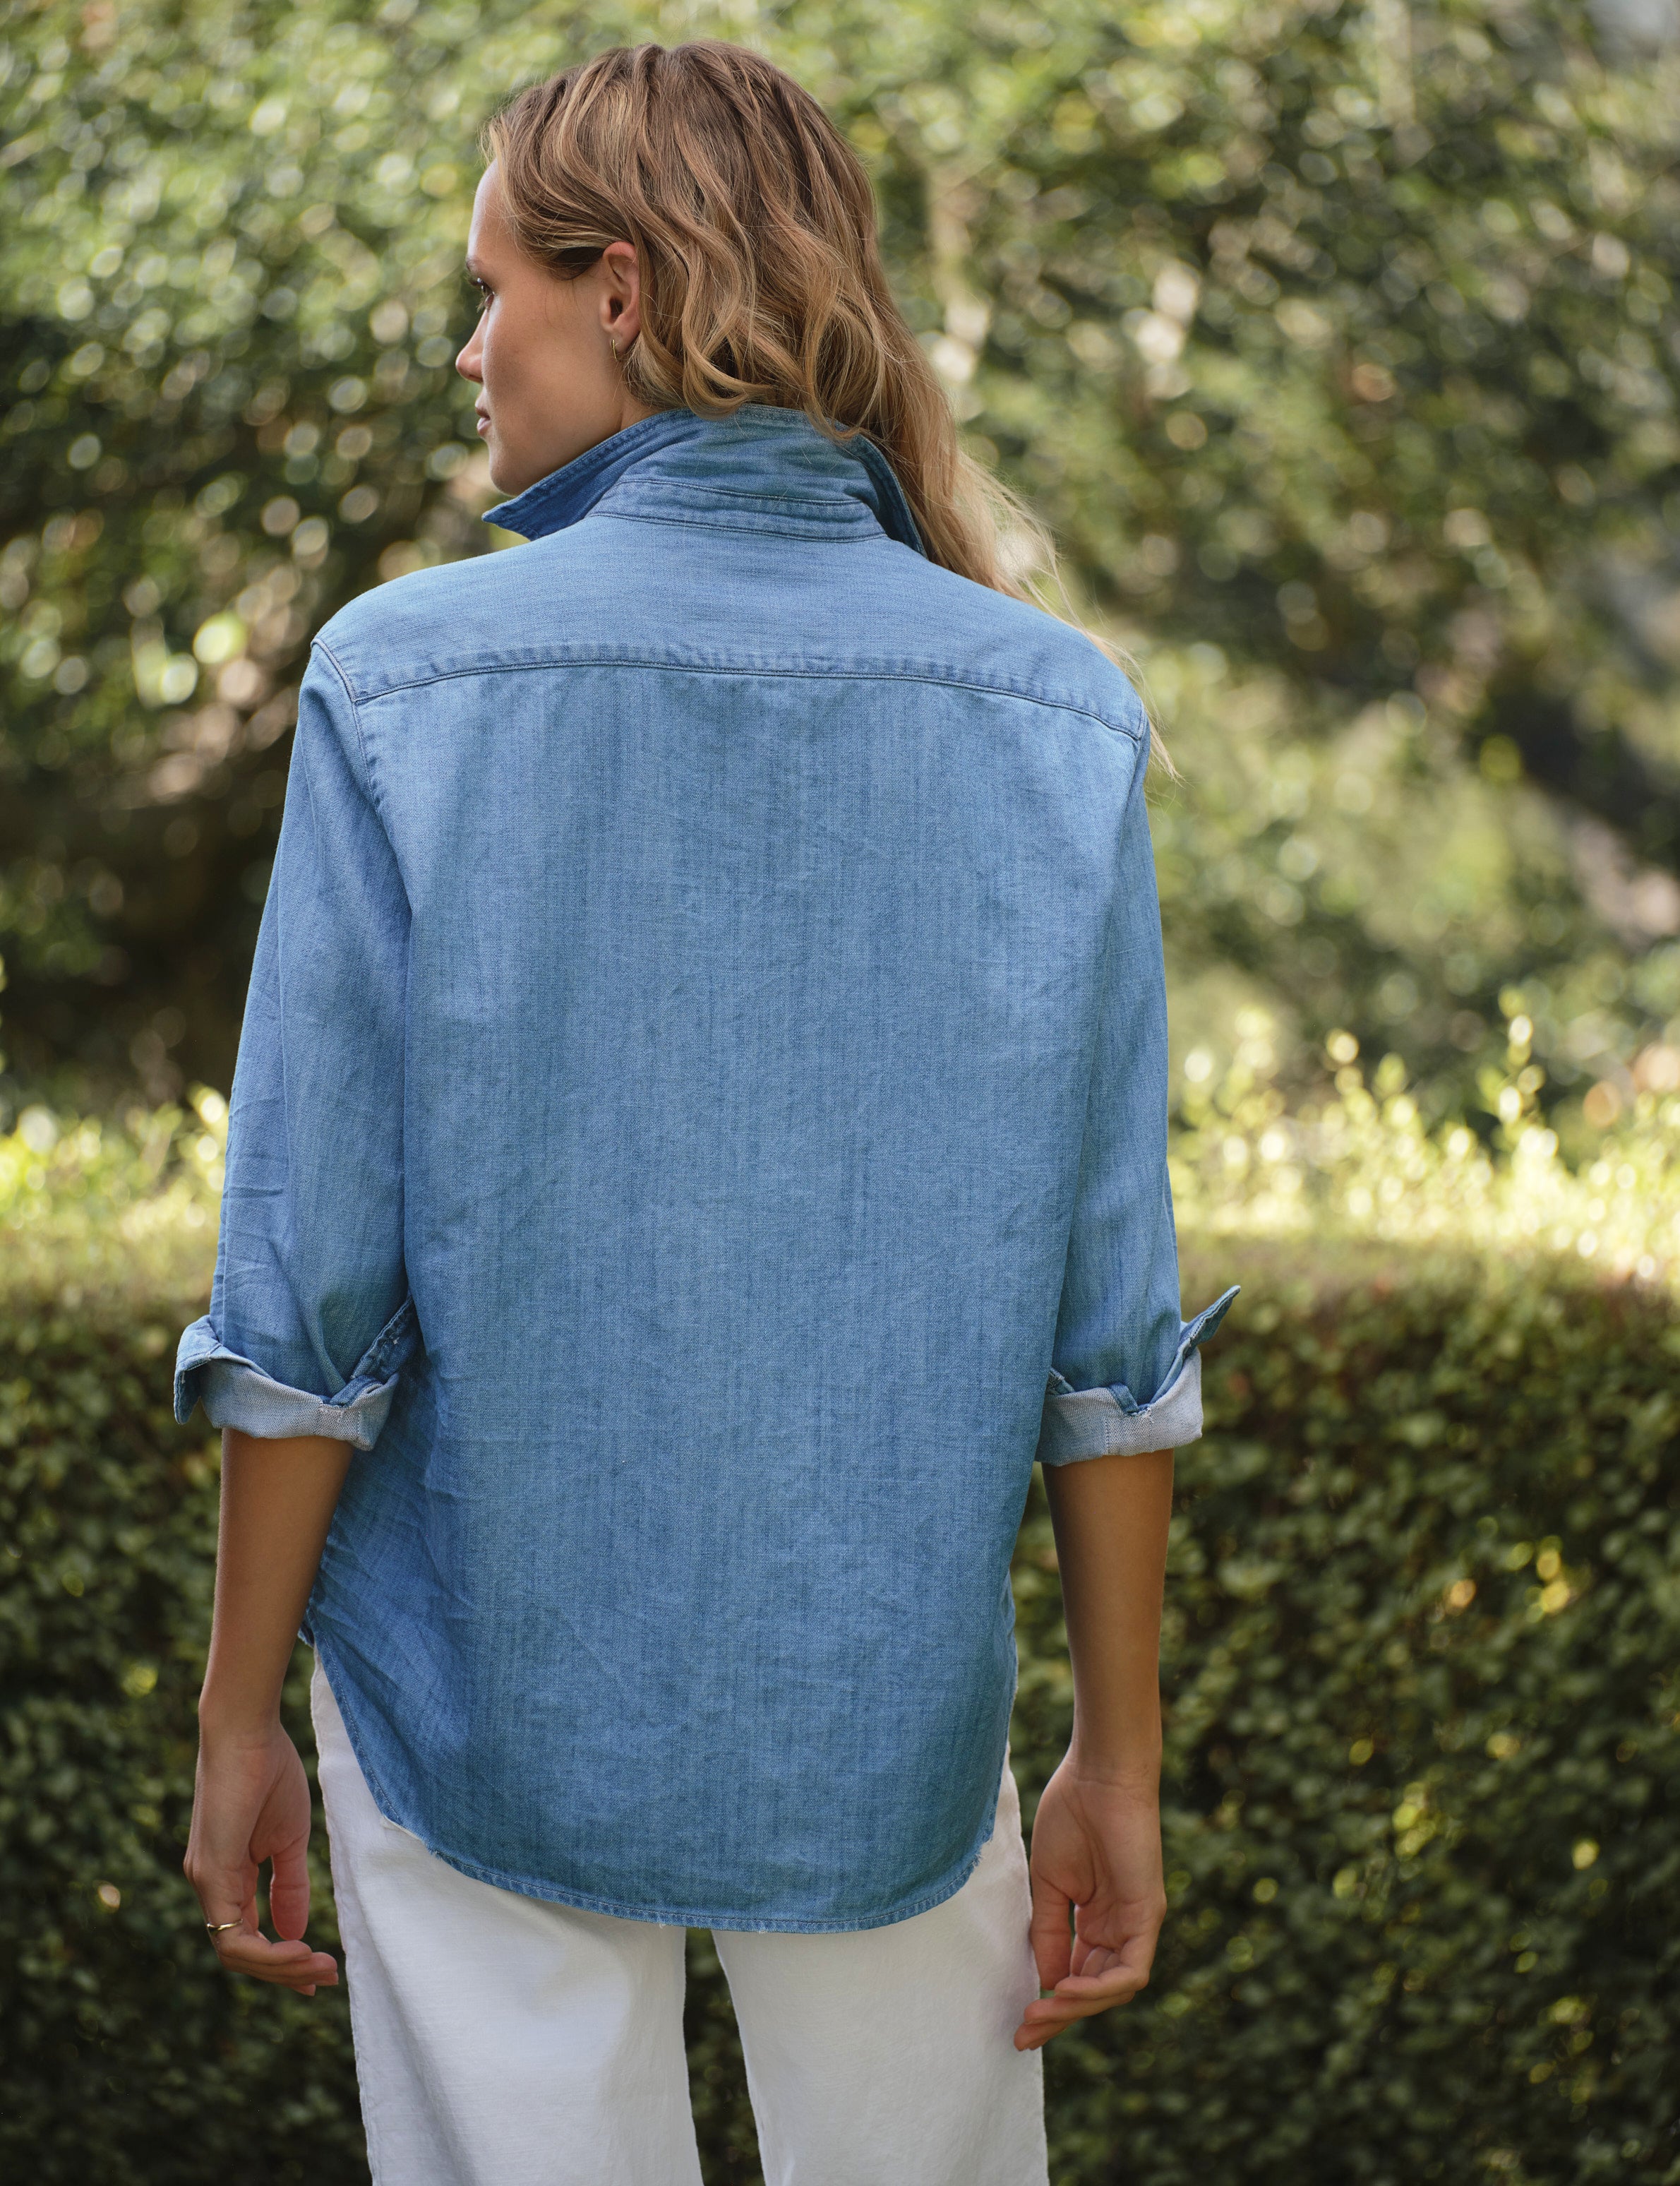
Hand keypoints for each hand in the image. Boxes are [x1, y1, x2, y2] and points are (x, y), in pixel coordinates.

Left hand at [184, 1716, 338, 1994]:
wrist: (249, 1732)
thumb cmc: (269, 1772)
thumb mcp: (289, 1838)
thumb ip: (289, 1885)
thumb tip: (296, 1931)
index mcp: (227, 1876)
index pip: (248, 1936)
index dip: (281, 1960)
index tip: (319, 1971)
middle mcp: (209, 1885)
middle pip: (240, 1954)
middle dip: (284, 1973)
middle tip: (326, 1979)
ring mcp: (205, 1881)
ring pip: (234, 1953)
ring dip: (279, 1968)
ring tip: (319, 1966)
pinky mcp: (209, 1873)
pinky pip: (231, 1934)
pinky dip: (264, 1951)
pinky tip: (297, 1945)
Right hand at [1015, 1755, 1165, 2050]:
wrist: (1096, 1775)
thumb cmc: (1071, 1816)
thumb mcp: (1049, 1883)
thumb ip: (1049, 1932)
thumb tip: (1047, 1981)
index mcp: (1097, 1921)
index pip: (1078, 1977)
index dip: (1052, 2004)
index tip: (1020, 2023)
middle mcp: (1121, 1928)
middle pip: (1095, 1990)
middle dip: (1060, 2017)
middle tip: (1024, 2035)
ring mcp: (1137, 1924)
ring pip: (1114, 1988)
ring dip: (1077, 2008)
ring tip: (1040, 2012)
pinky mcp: (1149, 1915)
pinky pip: (1132, 1970)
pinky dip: (1101, 1987)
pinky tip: (1067, 1988)